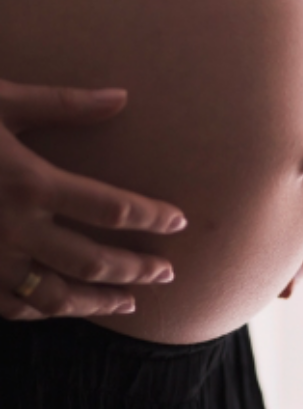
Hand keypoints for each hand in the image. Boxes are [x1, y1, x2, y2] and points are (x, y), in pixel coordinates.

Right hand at [0, 79, 187, 320]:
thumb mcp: (1, 102)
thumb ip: (65, 104)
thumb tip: (121, 96)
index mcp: (32, 183)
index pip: (115, 210)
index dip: (153, 219)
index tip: (179, 222)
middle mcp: (16, 229)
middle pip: (97, 261)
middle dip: (139, 270)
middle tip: (168, 273)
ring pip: (57, 297)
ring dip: (100, 302)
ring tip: (131, 305)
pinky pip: (11, 307)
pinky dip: (45, 312)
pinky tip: (64, 310)